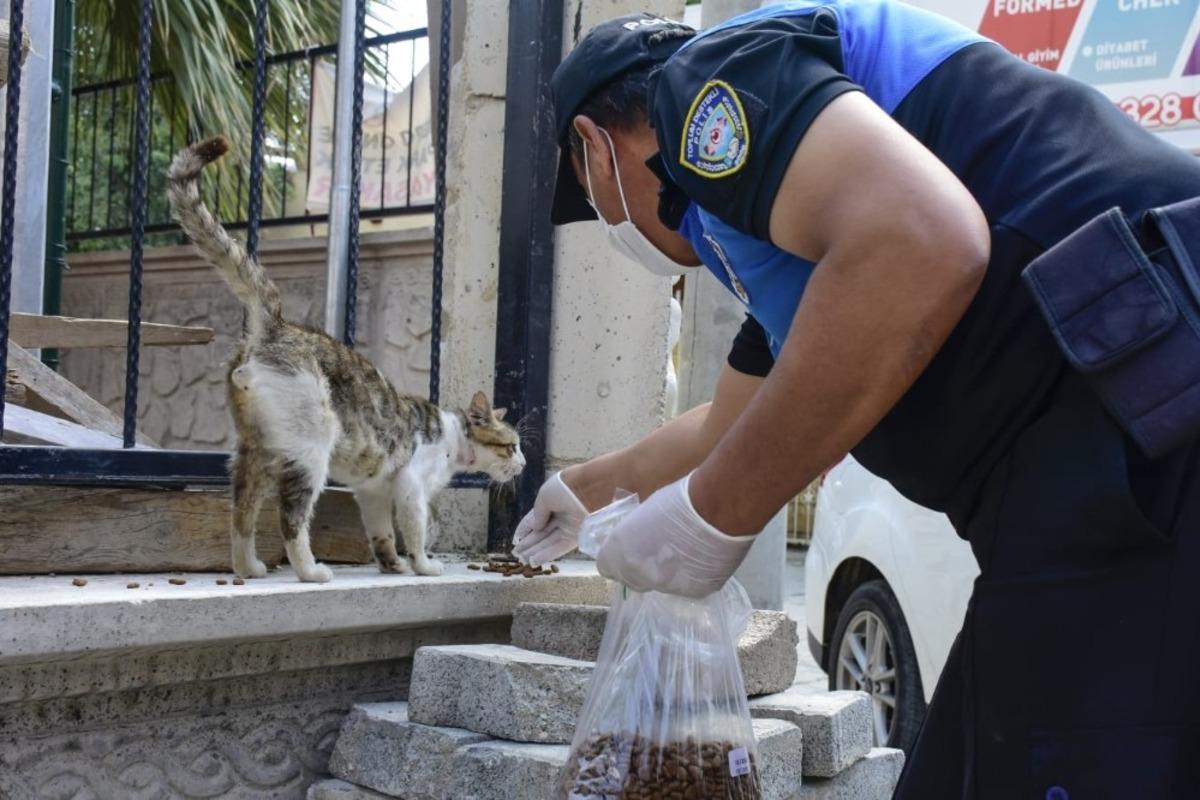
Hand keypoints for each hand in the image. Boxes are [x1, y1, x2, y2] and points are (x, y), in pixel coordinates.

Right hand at [512, 471, 587, 564]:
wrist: (589, 488)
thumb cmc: (565, 487)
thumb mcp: (544, 496)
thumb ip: (538, 513)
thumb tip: (535, 528)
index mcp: (551, 501)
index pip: (535, 518)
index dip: (524, 529)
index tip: (515, 540)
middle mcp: (559, 515)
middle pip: (541, 533)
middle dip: (528, 544)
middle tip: (516, 554)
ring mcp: (568, 526)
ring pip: (549, 542)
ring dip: (535, 551)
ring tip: (522, 560)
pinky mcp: (577, 536)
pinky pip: (560, 547)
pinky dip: (547, 554)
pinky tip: (534, 561)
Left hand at [595, 473, 756, 597]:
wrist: (715, 508)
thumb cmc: (678, 499)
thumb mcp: (643, 514)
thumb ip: (633, 537)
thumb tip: (635, 545)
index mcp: (622, 551)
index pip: (606, 568)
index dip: (618, 560)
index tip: (629, 551)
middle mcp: (640, 575)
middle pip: (632, 581)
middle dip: (641, 569)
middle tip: (658, 551)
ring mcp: (668, 586)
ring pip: (661, 585)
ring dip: (667, 574)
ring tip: (685, 552)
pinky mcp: (695, 591)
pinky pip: (687, 586)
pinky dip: (691, 576)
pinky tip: (701, 558)